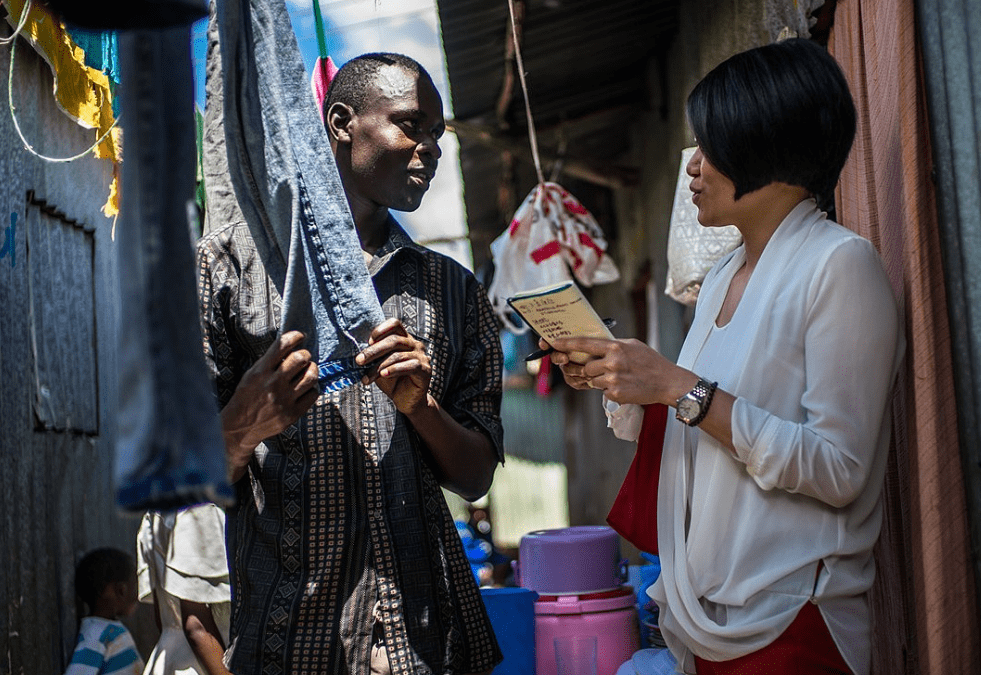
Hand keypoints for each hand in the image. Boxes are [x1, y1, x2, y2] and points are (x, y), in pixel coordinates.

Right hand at [221, 331, 319, 480]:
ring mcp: (284, 399)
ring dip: (313, 369)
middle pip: (300, 358)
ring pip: (311, 376)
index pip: (282, 345)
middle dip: (305, 354)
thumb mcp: (251, 375)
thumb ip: (269, 362)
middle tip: (304, 357)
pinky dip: (312, 388)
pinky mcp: (292, 413)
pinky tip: (306, 388)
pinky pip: (313, 394)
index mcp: (261, 371)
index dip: (295, 336)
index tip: (300, 336)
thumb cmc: (247, 397)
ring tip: (309, 370)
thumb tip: (290, 346)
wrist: (241, 427)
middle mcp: (273, 384)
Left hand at [356, 318, 431, 416]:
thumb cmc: (391, 381)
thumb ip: (373, 357)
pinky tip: (384, 375)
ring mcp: (422, 356)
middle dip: (374, 351)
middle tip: (359, 360)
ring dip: (379, 366)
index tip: (367, 342)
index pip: (395, 324)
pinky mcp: (425, 370)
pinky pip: (410, 366)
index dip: (380, 330)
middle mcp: (414, 344)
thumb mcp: (379, 366)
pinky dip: (394, 369)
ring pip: (398, 355)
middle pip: (394, 340)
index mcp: (404, 339)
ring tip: (367, 376)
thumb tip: (358, 352)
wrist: (405, 401)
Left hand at [545, 336, 694, 405]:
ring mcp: (612, 380)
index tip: (553, 343)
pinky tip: (624, 385)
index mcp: (615, 347)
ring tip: (619, 377)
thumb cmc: (650, 362)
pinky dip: (609, 389)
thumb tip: (592, 346)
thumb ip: (612, 345)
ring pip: (592, 380)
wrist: (667, 382)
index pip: (584, 344)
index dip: (566, 344)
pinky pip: (602, 391)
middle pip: (585, 366)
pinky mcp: (614, 394)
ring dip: (600, 379)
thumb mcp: (632, 345)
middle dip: (588, 368)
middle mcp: (611, 362)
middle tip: (601, 368)